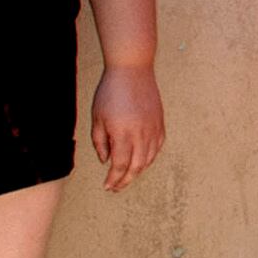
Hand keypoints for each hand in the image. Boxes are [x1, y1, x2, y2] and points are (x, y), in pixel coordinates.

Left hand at [90, 62, 164, 191]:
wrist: (132, 70)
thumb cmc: (111, 92)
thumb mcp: (97, 118)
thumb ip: (100, 142)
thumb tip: (106, 160)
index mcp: (123, 134)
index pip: (120, 166)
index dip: (113, 179)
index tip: (107, 186)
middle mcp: (141, 134)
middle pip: (136, 167)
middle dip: (126, 181)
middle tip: (116, 187)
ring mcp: (153, 128)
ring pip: (149, 159)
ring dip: (138, 171)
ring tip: (128, 176)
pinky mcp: (160, 122)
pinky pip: (157, 147)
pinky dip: (150, 158)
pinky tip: (142, 160)